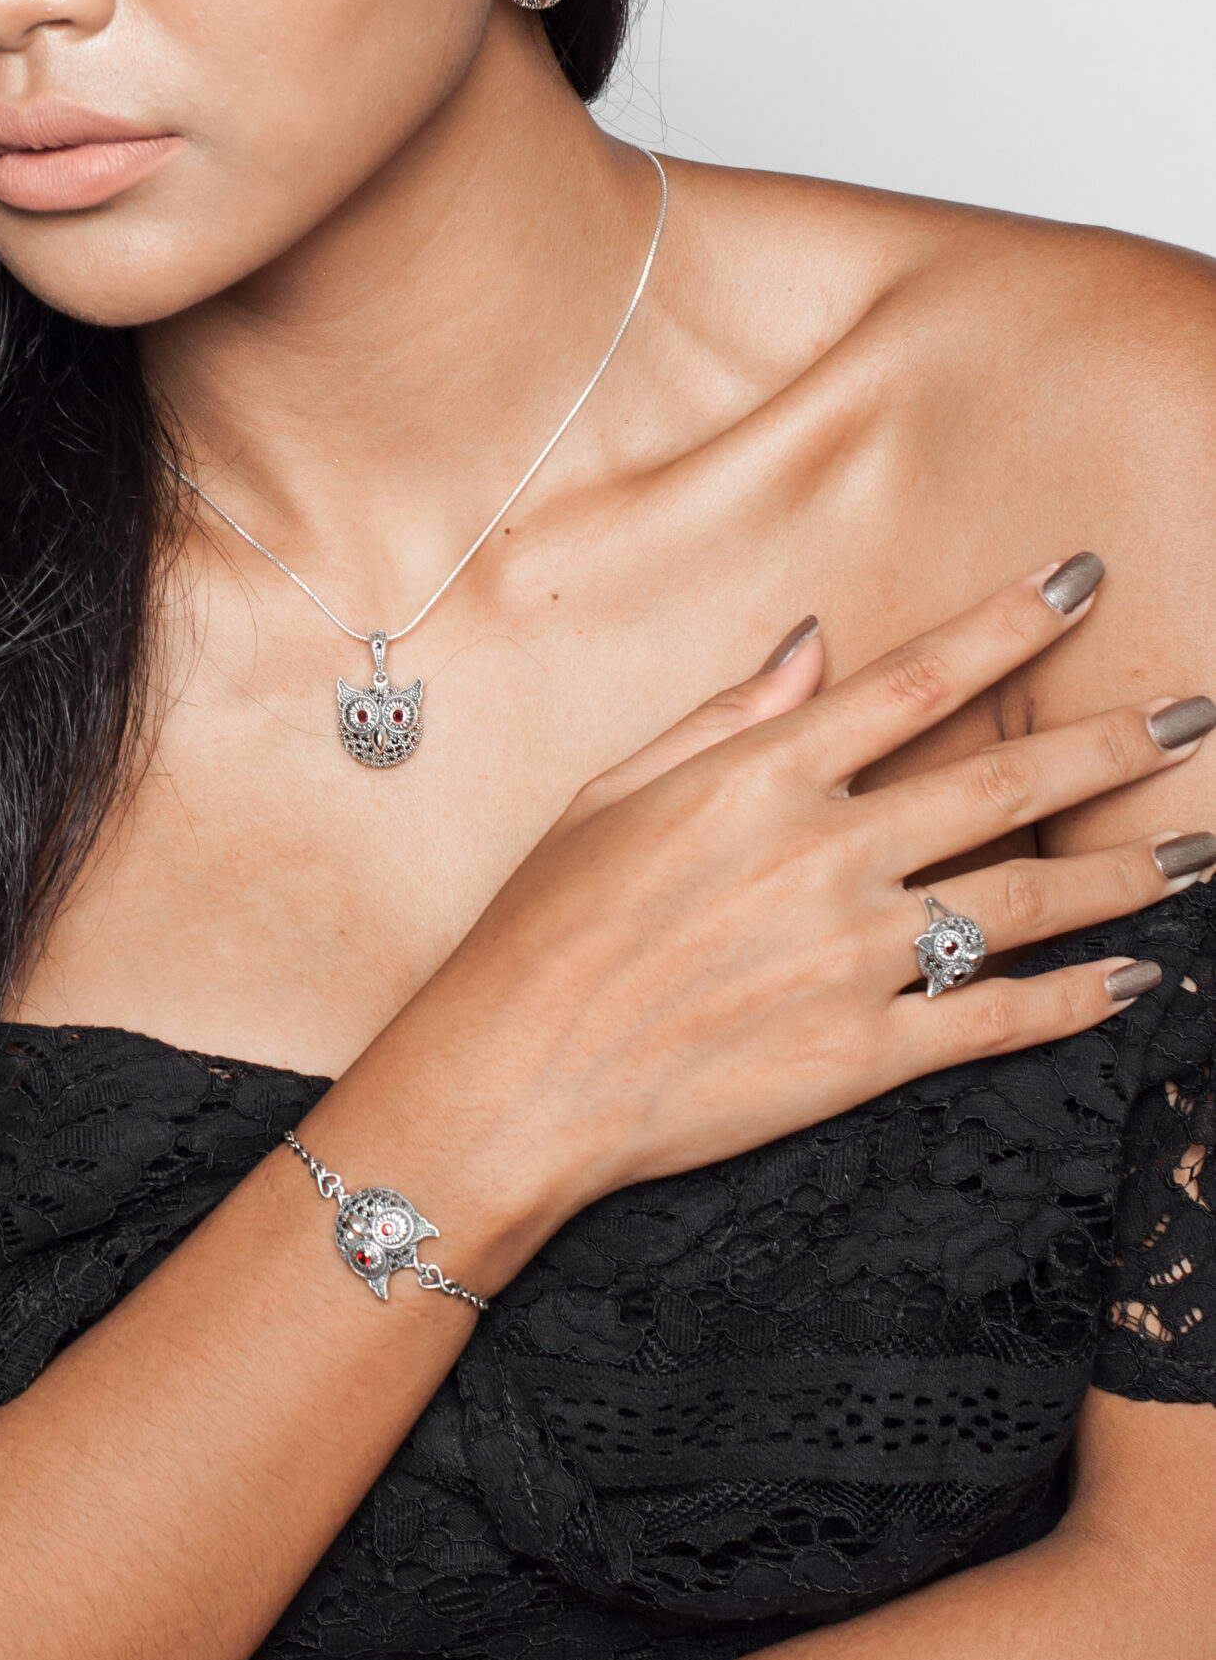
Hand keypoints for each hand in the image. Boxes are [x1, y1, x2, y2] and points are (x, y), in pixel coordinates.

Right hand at [315, 560, 1213, 1278]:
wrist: (512, 1077)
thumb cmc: (541, 927)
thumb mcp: (613, 788)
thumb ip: (729, 712)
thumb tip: (818, 644)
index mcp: (761, 776)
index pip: (918, 680)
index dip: (1011, 625)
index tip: (1085, 582)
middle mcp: (826, 853)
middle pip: (1006, 783)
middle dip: (1117, 744)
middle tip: (1197, 714)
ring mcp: (852, 957)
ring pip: (1028, 900)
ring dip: (1129, 872)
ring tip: (1198, 851)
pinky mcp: (862, 1053)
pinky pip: (999, 1018)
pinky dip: (1080, 998)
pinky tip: (1141, 979)